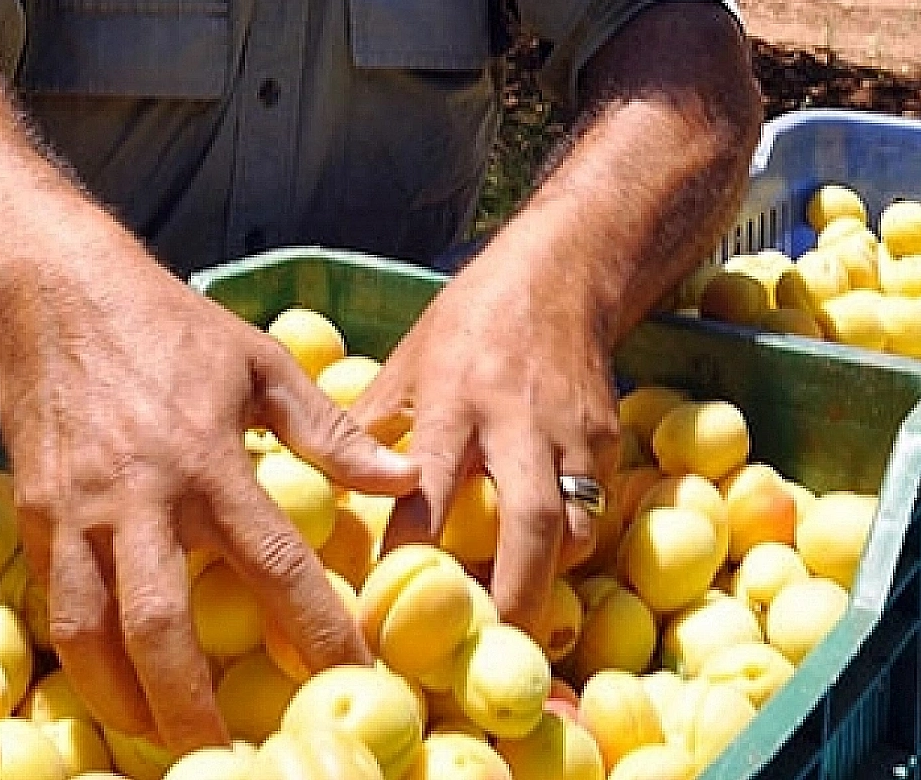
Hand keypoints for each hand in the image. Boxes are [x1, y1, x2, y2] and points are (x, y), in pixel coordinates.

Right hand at [0, 256, 417, 751]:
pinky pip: (55, 602)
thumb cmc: (169, 327)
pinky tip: (110, 689)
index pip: (275, 564)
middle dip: (196, 707)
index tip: (356, 678)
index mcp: (210, 459)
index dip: (319, 630)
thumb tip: (402, 477)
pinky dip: (81, 658)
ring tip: (162, 746)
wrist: (54, 291)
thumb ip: (328, 430)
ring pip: (95, 631)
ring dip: (126, 702)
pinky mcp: (34, 513)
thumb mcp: (260, 362)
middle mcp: (142, 496)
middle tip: (231, 757)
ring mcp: (79, 511)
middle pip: (166, 627)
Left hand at [352, 247, 619, 632]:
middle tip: (487, 648)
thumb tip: (312, 485)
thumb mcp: (406, 361)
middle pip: (527, 522)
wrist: (564, 273)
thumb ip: (369, 426)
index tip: (383, 603)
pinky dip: (569, 547)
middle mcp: (516, 420)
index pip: (428, 486)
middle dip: (511, 592)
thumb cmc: (469, 321)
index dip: (410, 548)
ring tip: (514, 624)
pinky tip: (542, 571)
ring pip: (573, 525)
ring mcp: (571, 434)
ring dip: (548, 580)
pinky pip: (592, 510)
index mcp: (451, 399)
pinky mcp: (609, 441)